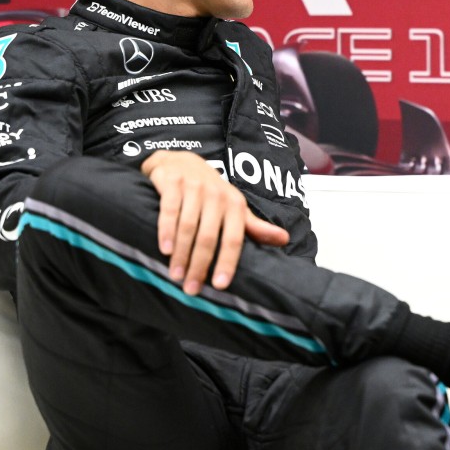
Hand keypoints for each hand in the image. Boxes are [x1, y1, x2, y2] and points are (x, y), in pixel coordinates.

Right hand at [141, 150, 290, 293]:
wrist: (180, 160)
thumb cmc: (210, 191)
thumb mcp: (234, 207)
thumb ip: (254, 226)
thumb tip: (284, 239)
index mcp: (235, 205)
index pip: (234, 239)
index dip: (228, 263)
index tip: (220, 286)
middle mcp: (216, 195)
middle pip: (209, 237)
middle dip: (200, 265)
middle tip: (190, 289)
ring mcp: (194, 187)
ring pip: (188, 227)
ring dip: (181, 254)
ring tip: (175, 276)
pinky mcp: (172, 181)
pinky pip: (169, 211)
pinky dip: (166, 231)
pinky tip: (164, 250)